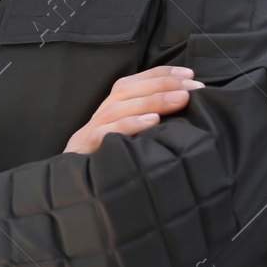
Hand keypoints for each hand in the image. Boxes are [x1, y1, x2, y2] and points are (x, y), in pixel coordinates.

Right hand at [63, 65, 203, 154]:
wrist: (73, 192)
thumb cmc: (110, 167)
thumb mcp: (130, 143)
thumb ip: (149, 126)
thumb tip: (184, 112)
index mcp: (109, 112)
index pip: (133, 83)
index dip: (160, 75)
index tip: (189, 74)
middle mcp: (99, 117)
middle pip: (126, 90)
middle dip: (161, 84)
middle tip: (192, 86)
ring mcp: (89, 134)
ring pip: (118, 108)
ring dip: (152, 101)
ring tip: (180, 99)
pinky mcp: (85, 151)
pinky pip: (104, 133)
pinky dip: (129, 124)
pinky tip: (153, 121)